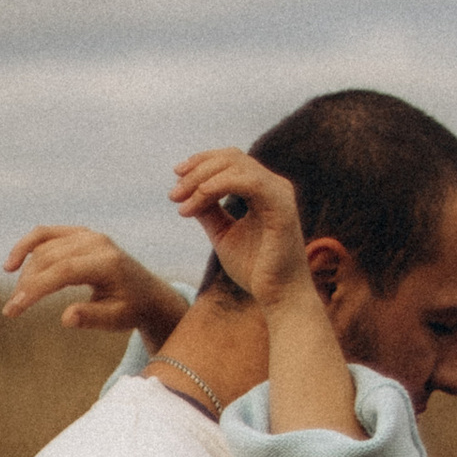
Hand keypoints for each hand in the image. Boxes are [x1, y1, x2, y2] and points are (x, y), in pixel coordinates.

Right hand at [1, 226, 184, 340]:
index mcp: (107, 262)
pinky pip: (46, 234)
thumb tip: (66, 318)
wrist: (147, 293)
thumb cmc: (131, 309)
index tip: (15, 307)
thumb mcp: (117, 320)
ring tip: (17, 299)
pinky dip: (27, 246)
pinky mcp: (78, 234)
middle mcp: (96, 242)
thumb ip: (92, 317)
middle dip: (27, 284)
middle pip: (50, 258)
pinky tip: (11, 264)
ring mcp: (87, 234)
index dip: (37, 288)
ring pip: (44, 247)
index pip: (64, 271)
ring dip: (26, 272)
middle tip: (12, 310)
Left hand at [170, 148, 308, 305]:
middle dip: (197, 170)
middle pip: (231, 158)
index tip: (177, 178)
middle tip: (174, 194)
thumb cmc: (256, 271)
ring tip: (181, 199)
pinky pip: (246, 182)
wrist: (280, 298)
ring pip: (236, 165)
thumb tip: (184, 191)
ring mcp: (280, 193)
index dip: (202, 163)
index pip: (231, 161)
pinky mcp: (282, 206)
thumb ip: (208, 211)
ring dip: (202, 178)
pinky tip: (199, 199)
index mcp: (264, 191)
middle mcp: (274, 186)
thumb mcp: (223, 235)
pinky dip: (217, 186)